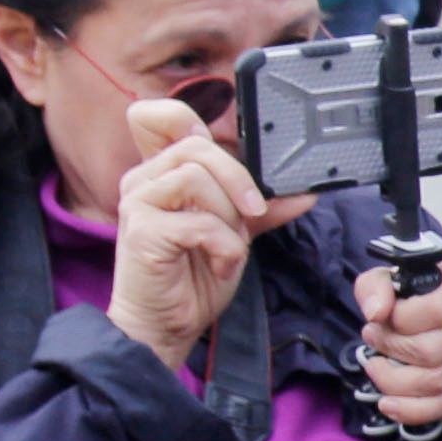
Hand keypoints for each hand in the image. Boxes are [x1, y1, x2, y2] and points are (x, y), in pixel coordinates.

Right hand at [107, 100, 300, 368]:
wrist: (166, 324)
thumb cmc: (192, 277)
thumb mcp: (234, 233)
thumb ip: (260, 208)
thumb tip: (302, 192)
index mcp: (163, 173)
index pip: (158, 116)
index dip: (187, 117)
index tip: (223, 148)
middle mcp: (144, 180)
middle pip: (196, 145)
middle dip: (238, 180)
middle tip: (252, 214)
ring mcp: (138, 202)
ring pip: (198, 178)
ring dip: (229, 217)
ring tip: (226, 247)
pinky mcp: (142, 230)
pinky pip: (200, 222)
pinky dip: (224, 246)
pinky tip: (219, 264)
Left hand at [352, 253, 441, 426]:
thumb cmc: (420, 294)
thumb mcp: (392, 279)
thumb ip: (375, 287)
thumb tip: (376, 314)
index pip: (436, 310)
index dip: (398, 323)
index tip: (376, 322)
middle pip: (434, 350)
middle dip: (391, 352)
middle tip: (373, 345)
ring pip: (438, 381)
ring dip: (395, 382)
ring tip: (377, 370)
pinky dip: (413, 410)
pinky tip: (390, 405)